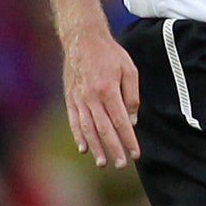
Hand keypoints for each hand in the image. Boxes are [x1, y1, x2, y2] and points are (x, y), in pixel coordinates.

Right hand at [62, 31, 139, 167]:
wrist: (82, 40)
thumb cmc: (110, 54)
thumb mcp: (130, 70)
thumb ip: (132, 95)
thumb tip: (132, 120)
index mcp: (108, 90)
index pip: (121, 122)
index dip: (129, 139)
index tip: (136, 153)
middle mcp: (91, 98)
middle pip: (104, 129)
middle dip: (114, 149)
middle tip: (122, 165)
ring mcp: (78, 99)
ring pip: (87, 129)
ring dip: (96, 147)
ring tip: (102, 163)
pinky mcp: (70, 98)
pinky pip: (74, 121)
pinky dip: (78, 136)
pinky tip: (84, 148)